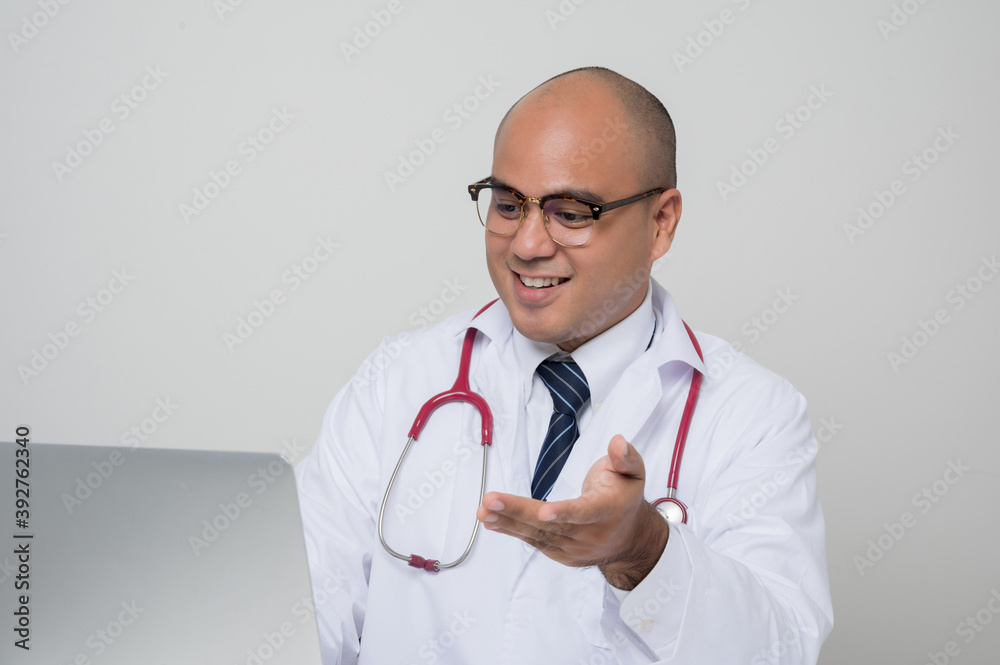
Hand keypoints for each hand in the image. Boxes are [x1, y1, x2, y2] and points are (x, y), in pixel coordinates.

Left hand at [476, 434, 668, 589]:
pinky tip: (491, 520)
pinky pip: (533, 542)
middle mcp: (590, 534)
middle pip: (551, 525)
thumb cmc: (623, 498)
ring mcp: (574, 548)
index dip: (565, 512)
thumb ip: (625, 457)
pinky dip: (511, 530)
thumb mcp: (633, 472)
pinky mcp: (560, 553)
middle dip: (518, 512)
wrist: (629, 539)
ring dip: (507, 521)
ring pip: (538, 534)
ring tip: (483, 509)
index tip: (544, 511)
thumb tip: (617, 441)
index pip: (586, 512)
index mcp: (609, 511)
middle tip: (490, 501)